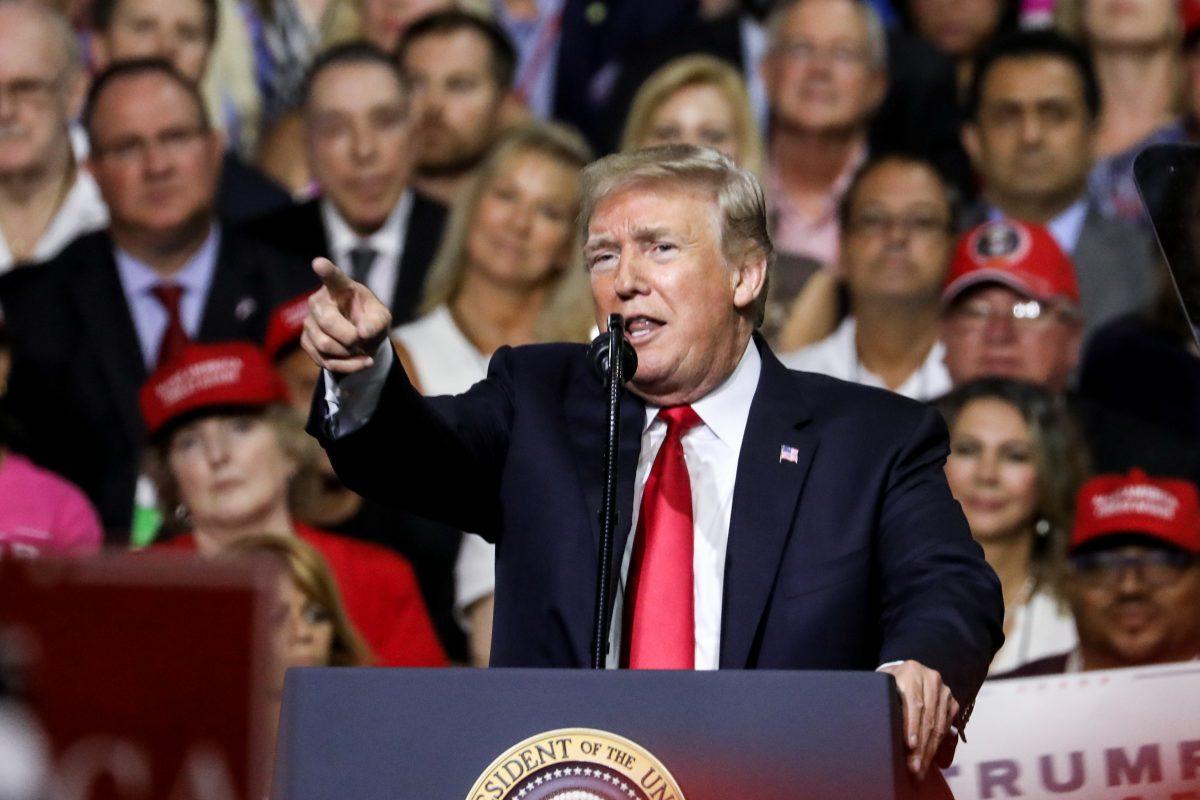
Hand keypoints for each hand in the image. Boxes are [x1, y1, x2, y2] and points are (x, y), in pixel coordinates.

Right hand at [301, 257, 391, 374]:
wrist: (362, 341)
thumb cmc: (371, 322)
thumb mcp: (382, 319)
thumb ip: (377, 322)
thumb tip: (362, 333)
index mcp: (341, 288)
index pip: (333, 277)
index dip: (326, 270)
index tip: (319, 263)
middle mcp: (320, 301)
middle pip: (328, 321)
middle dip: (351, 337)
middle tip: (364, 340)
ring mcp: (309, 322)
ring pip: (325, 345)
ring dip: (349, 354)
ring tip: (362, 351)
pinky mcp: (307, 342)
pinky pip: (324, 361)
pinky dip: (347, 366)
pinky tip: (359, 362)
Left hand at [878, 660, 958, 780]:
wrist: (906, 672)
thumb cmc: (889, 683)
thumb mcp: (883, 686)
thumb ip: (883, 700)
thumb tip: (879, 727)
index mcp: (911, 672)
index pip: (913, 703)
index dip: (912, 726)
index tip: (910, 746)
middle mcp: (931, 679)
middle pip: (927, 718)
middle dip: (921, 746)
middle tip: (914, 767)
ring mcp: (944, 690)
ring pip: (938, 725)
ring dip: (930, 750)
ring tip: (921, 768)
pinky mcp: (952, 701)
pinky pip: (947, 727)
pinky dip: (939, 744)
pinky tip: (931, 758)